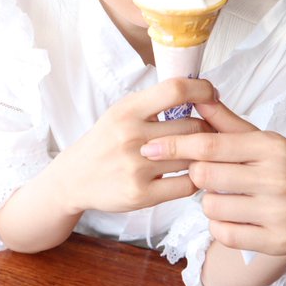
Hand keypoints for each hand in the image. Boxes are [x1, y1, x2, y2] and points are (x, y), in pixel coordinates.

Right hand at [56, 78, 217, 214]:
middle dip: (206, 129)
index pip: (175, 90)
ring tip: (198, 153)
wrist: (75, 177)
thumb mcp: (122, 111)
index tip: (211, 95)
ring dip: (202, 156)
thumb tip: (199, 92)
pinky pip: (187, 185)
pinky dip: (194, 179)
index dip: (201, 90)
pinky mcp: (141, 195)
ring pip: (193, 157)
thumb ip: (155, 102)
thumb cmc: (106, 140)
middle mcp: (131, 136)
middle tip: (208, 132)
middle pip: (192, 127)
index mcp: (128, 110)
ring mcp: (136, 167)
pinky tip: (188, 173)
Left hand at [140, 98, 285, 254]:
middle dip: (196, 174)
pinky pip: (223, 233)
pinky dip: (220, 226)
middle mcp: (279, 177)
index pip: (210, 144)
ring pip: (211, 206)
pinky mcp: (277, 240)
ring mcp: (280, 211)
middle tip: (207, 173)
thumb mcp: (253, 139)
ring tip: (227, 196)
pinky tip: (235, 216)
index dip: (175, 145)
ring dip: (209, 202)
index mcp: (270, 146)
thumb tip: (196, 94)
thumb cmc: (273, 167)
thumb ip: (222, 120)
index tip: (150, 147)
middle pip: (205, 175)